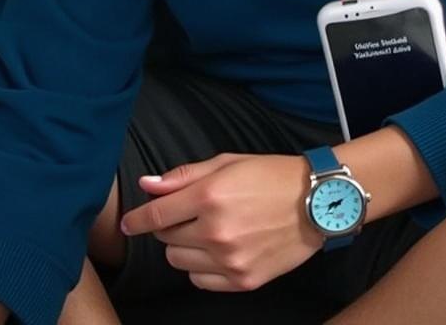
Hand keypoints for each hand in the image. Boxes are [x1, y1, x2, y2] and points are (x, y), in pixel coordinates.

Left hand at [119, 152, 321, 291]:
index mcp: (210, 196)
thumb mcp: (227, 163)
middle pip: (166, 239)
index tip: (128, 223)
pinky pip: (200, 281)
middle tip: (191, 213)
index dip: (138, 219)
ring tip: (208, 231)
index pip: (156, 214)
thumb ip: (183, 176)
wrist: (317, 201)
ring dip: (184, 247)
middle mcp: (216, 231)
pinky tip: (219, 249)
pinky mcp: (243, 281)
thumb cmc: (271, 175)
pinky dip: (202, 267)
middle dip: (170, 226)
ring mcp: (229, 260)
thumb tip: (147, 185)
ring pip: (179, 262)